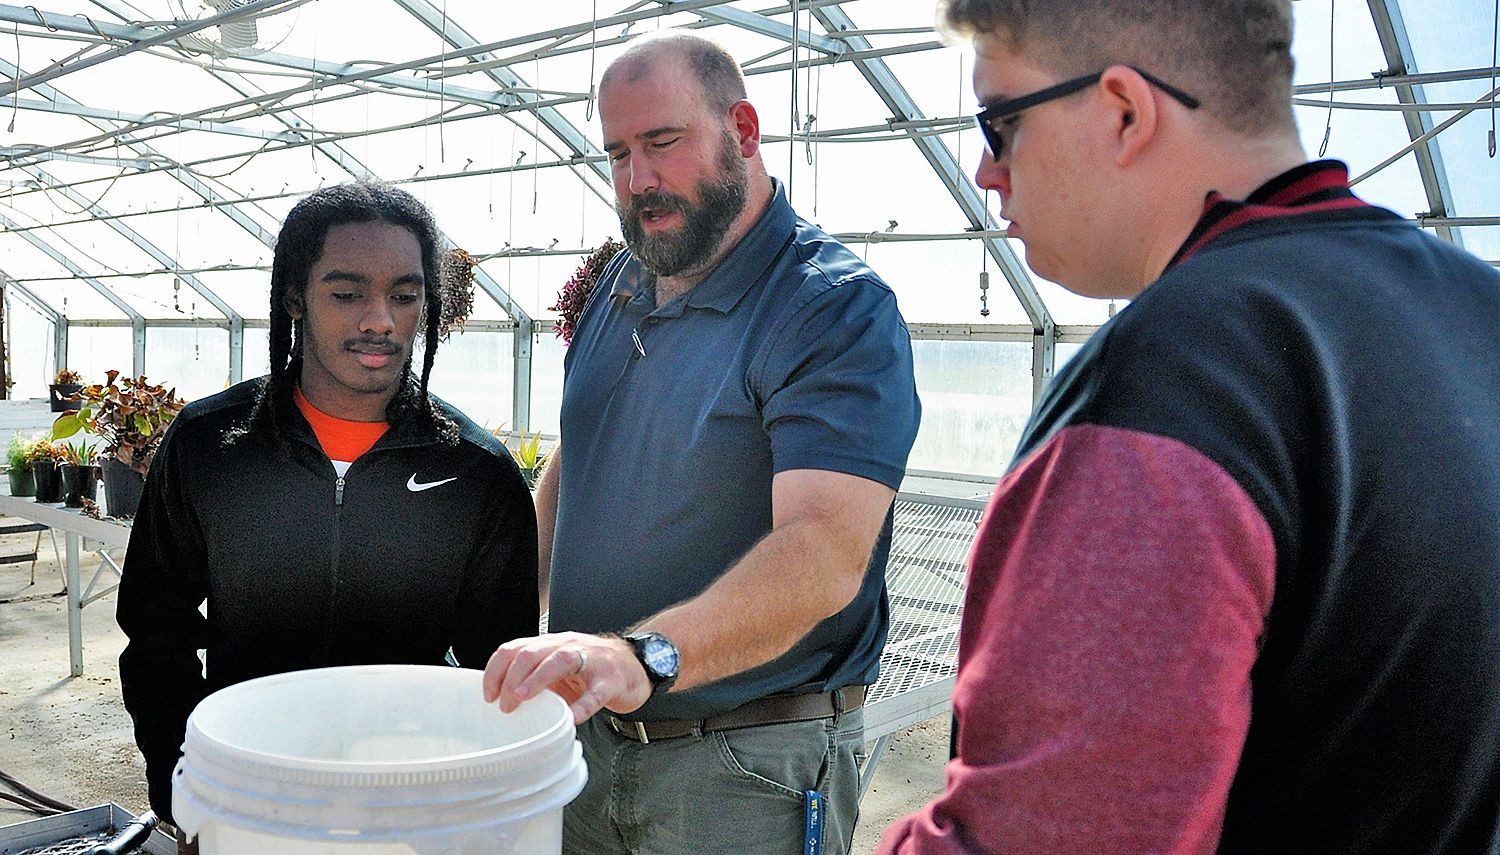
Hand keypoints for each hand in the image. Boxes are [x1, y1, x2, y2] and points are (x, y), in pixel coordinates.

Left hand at [482, 632, 652, 723]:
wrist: (636, 665)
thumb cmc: (592, 669)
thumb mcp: (559, 670)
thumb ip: (535, 680)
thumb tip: (504, 703)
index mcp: (551, 645)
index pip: (514, 649)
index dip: (496, 671)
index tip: (488, 696)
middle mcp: (568, 646)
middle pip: (531, 653)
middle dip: (512, 679)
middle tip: (505, 706)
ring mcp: (591, 661)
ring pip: (560, 661)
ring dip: (537, 679)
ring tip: (523, 698)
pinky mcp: (611, 680)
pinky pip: (595, 693)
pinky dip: (582, 706)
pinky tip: (572, 718)